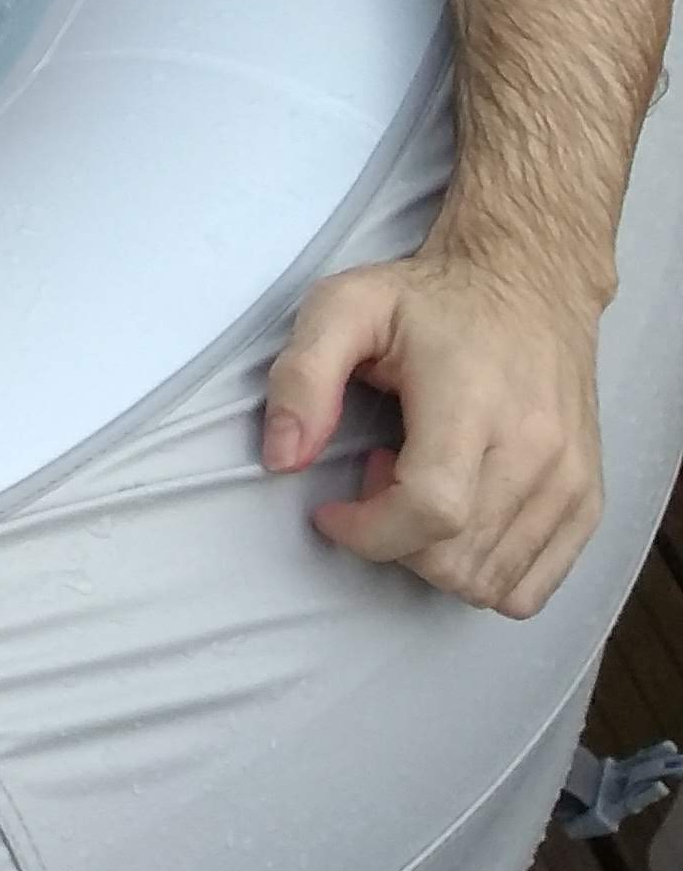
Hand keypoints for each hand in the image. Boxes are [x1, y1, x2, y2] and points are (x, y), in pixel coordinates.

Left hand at [261, 249, 606, 616]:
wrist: (528, 284)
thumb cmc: (428, 299)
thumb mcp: (343, 307)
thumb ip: (301, 377)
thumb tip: (282, 460)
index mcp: (473, 402)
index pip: (431, 512)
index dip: (368, 531)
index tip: (332, 510)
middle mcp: (537, 450)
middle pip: (456, 559)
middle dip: (393, 540)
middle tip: (379, 474)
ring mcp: (571, 481)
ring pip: (491, 583)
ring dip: (434, 556)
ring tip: (420, 485)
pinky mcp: (588, 502)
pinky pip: (532, 587)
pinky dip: (482, 572)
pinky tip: (462, 512)